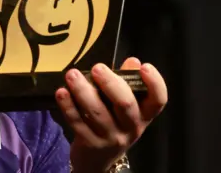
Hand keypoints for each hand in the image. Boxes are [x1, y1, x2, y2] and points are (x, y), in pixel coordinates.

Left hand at [55, 57, 167, 172]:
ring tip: (72, 75)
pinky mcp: (89, 143)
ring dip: (83, 91)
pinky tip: (62, 92)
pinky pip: (78, 122)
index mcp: (143, 115)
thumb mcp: (124, 107)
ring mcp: (110, 137)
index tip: (145, 66)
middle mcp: (131, 127)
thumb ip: (127, 83)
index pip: (158, 101)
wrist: (97, 159)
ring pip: (97, 112)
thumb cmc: (113, 123)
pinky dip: (68, 106)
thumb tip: (133, 61)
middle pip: (125, 104)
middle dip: (110, 83)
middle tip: (97, 68)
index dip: (155, 83)